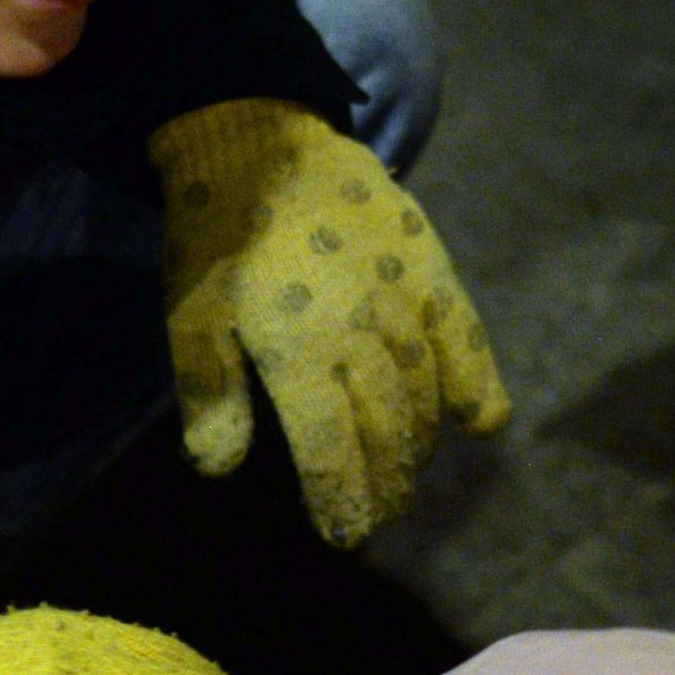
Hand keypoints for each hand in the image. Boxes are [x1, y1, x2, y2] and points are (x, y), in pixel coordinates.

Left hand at [150, 98, 510, 544]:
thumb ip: (211, 394)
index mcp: (297, 348)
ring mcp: (404, 301)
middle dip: (385, 484)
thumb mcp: (191, 315)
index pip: (331, 447)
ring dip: (420, 446)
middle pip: (386, 430)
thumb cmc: (218, 235)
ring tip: (407, 476)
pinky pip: (467, 339)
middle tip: (377, 515)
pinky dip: (478, 385)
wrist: (264, 139)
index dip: (341, 498)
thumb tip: (220, 469)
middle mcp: (360, 333)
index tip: (343, 535)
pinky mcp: (433, 270)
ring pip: (426, 394)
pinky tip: (482, 423)